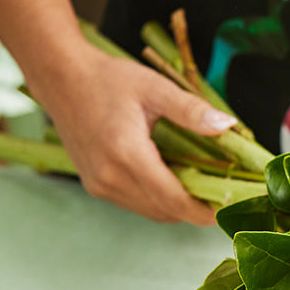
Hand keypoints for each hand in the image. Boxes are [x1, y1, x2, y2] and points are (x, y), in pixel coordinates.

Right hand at [33, 47, 236, 224]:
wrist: (61, 77)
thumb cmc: (108, 79)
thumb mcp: (155, 88)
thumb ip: (192, 110)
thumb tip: (227, 125)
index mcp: (127, 154)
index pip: (173, 200)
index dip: (203, 210)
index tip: (228, 210)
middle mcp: (109, 177)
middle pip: (164, 211)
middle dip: (196, 210)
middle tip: (224, 198)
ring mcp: (99, 185)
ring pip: (151, 212)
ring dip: (178, 207)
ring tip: (205, 190)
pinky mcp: (95, 185)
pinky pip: (136, 204)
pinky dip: (159, 200)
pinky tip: (175, 182)